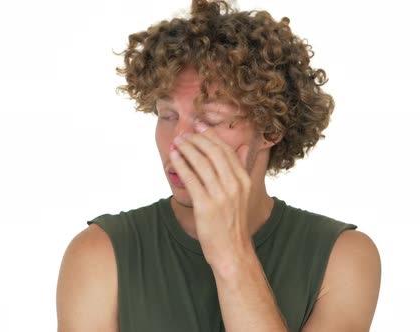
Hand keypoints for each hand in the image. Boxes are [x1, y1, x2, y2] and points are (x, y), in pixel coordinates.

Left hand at [169, 122, 253, 269]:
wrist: (232, 251)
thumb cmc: (234, 223)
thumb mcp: (244, 194)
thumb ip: (242, 169)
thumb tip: (245, 146)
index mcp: (243, 180)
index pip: (226, 150)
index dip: (210, 136)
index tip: (199, 126)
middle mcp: (234, 185)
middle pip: (213, 152)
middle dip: (196, 139)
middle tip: (184, 133)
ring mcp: (221, 195)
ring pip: (201, 163)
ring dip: (187, 149)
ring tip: (176, 142)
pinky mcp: (206, 206)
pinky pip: (191, 179)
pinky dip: (181, 164)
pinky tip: (174, 157)